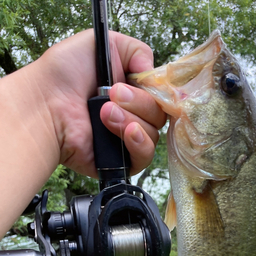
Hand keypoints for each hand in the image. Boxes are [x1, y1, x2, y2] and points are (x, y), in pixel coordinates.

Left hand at [35, 29, 166, 176]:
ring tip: (104, 113)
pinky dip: (139, 142)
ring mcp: (125, 139)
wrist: (45, 105)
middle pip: (159, 113)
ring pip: (153, 133)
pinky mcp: (121, 161)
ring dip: (130, 119)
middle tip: (112, 94)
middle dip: (138, 102)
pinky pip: (145, 156)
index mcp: (130, 90)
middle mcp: (131, 115)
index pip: (160, 94)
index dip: (155, 89)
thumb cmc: (63, 75)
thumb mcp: (104, 43)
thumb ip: (137, 51)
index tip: (138, 80)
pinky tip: (125, 132)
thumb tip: (153, 74)